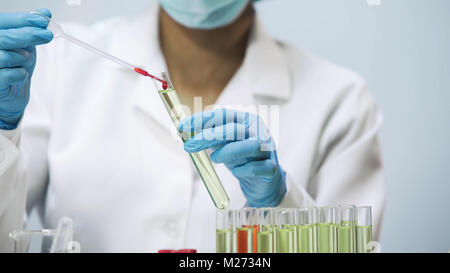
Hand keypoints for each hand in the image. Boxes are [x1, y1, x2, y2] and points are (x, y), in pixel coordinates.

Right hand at [0, 9, 52, 129]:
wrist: (12, 94)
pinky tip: (20, 75)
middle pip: (4, 37)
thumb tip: (45, 13)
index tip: (43, 20)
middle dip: (28, 35)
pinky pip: (6, 75)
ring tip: (24, 61)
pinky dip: (19, 75)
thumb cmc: (14, 67)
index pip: (3, 21)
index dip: (22, 20)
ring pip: (4, 57)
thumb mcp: (25, 45)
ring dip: (22, 59)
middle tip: (47, 36)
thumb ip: (31, 29)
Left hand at [179, 109, 285, 206]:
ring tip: (214, 158)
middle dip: (209, 136)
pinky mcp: (271, 169)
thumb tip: (183, 131)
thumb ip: (208, 136)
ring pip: (251, 145)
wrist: (263, 181)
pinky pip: (258, 168)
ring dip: (229, 151)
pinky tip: (237, 172)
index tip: (181, 127)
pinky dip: (244, 169)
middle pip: (234, 129)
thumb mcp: (222, 144)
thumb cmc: (241, 157)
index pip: (223, 115)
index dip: (201, 119)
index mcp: (246, 120)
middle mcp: (258, 131)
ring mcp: (268, 150)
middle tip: (188, 146)